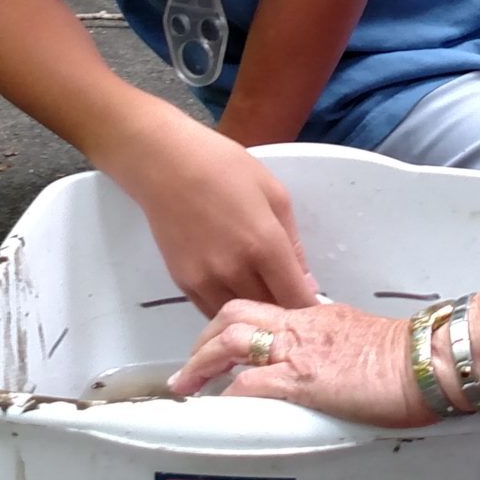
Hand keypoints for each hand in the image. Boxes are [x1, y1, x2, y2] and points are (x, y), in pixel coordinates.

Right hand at [114, 118, 319, 315]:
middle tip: (289, 301)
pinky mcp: (183, 284)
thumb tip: (306, 283)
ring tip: (262, 299)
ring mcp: (206, 280)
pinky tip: (236, 293)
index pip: (296, 298)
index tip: (314, 310)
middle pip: (269, 311)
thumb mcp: (275, 193)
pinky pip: (213, 311)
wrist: (165, 165)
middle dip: (284, 310)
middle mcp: (236, 271)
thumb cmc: (226, 168)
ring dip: (255, 313)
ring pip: (241, 315)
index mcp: (265, 245)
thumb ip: (294, 242)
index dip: (309, 308)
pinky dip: (229, 307)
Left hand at [173, 299, 431, 427]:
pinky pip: (250, 383)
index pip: (262, 307)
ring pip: (232, 340)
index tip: (217, 343)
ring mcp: (299, 350)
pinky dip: (226, 394)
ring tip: (186, 384)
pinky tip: (214, 408)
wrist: (429, 361)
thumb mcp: (362, 338)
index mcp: (314, 315)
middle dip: (204, 337)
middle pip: (235, 313)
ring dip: (201, 362)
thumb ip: (336, 343)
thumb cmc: (409, 357)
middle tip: (190, 363)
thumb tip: (327, 361)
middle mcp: (300, 324)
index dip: (231, 323)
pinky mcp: (302, 380)